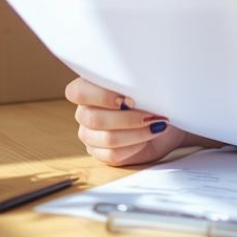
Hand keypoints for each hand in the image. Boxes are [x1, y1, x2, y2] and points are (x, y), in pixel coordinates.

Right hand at [65, 76, 188, 166]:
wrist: (159, 118)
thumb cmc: (149, 95)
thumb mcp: (141, 83)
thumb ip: (132, 81)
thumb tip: (140, 85)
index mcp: (88, 88)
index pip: (77, 93)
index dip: (100, 97)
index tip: (127, 99)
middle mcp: (85, 112)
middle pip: (94, 119)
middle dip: (127, 119)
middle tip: (151, 116)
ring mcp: (89, 135)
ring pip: (107, 139)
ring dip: (136, 133)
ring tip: (156, 126)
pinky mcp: (100, 153)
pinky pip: (112, 155)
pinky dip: (134, 147)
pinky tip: (147, 139)